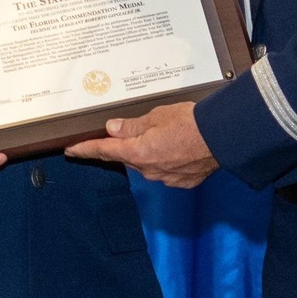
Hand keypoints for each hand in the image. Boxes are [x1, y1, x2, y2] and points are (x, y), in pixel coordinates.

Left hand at [65, 102, 217, 187]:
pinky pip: (167, 170)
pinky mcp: (182, 181)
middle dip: (127, 145)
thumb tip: (114, 129)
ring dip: (150, 152)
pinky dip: (168, 159)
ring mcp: (166, 178)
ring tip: (168, 135)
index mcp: (138, 152)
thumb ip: (133, 125)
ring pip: (148, 164)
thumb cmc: (193, 123)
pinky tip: (179, 148)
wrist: (225, 138)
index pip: (104, 151)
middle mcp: (149, 170)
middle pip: (128, 157)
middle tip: (135, 130)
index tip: (72, 150)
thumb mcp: (157, 116)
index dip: (85, 150)